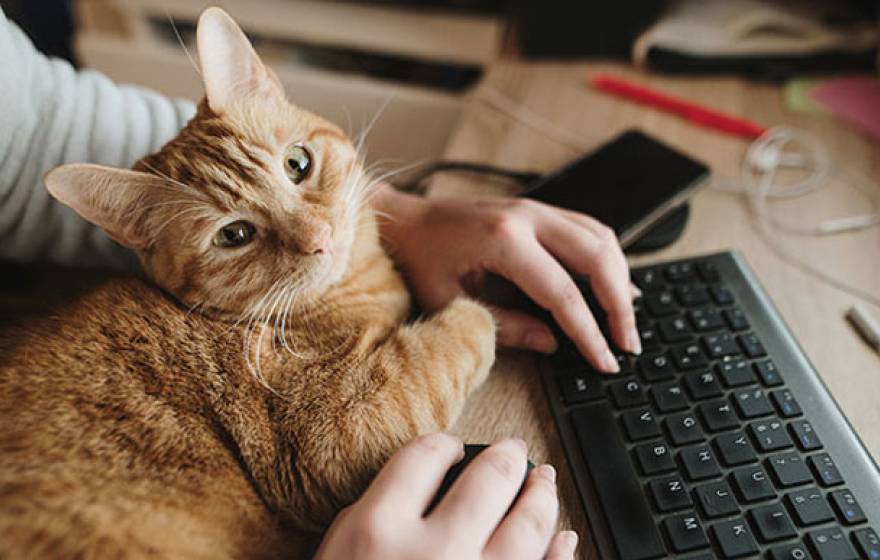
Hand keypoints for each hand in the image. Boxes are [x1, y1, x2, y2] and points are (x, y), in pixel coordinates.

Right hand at [314, 433, 576, 559]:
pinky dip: (559, 554)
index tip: (452, 448)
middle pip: (489, 479)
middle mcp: (433, 554)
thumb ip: (373, 514)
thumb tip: (424, 481)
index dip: (444, 445)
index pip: (425, 455)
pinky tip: (563, 538)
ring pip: (528, 524)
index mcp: (379, 531)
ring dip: (541, 496)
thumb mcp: (335, 552)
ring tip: (544, 481)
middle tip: (515, 450)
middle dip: (508, 458)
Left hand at [373, 184, 639, 372]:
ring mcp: (535, 208)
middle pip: (597, 258)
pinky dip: (608, 259)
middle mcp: (527, 216)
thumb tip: (552, 343)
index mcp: (503, 240)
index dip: (589, 333)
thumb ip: (504, 326)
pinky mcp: (537, 210)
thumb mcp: (451, 304)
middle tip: (628, 345)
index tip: (605, 361)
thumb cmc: (418, 260)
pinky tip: (615, 286)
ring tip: (626, 321)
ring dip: (621, 279)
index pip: (563, 293)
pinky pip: (588, 229)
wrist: (403, 220)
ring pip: (600, 237)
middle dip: (619, 306)